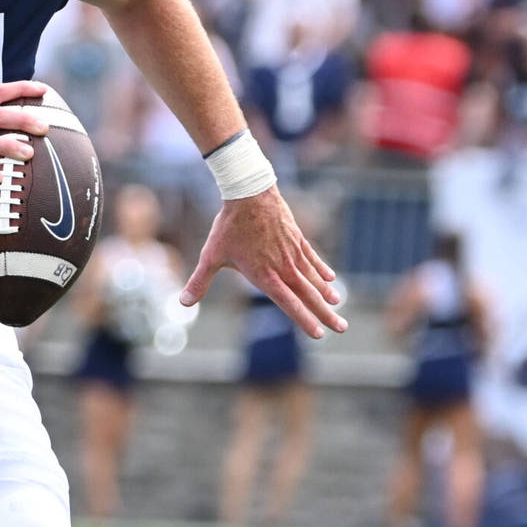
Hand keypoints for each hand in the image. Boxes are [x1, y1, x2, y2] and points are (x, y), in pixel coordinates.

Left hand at [179, 187, 345, 337]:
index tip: (318, 334)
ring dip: (326, 293)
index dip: (304, 320)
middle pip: (308, 295)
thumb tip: (183, 303)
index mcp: (265, 276)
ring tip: (337, 305)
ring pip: (314, 277)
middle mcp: (283, 267)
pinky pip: (312, 257)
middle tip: (343, 327)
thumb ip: (200, 281)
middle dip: (326, 314)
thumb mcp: (211, 256)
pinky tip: (331, 279)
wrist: (248, 193)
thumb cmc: (228, 226)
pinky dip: (322, 269)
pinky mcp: (296, 238)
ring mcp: (292, 252)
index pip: (289, 304)